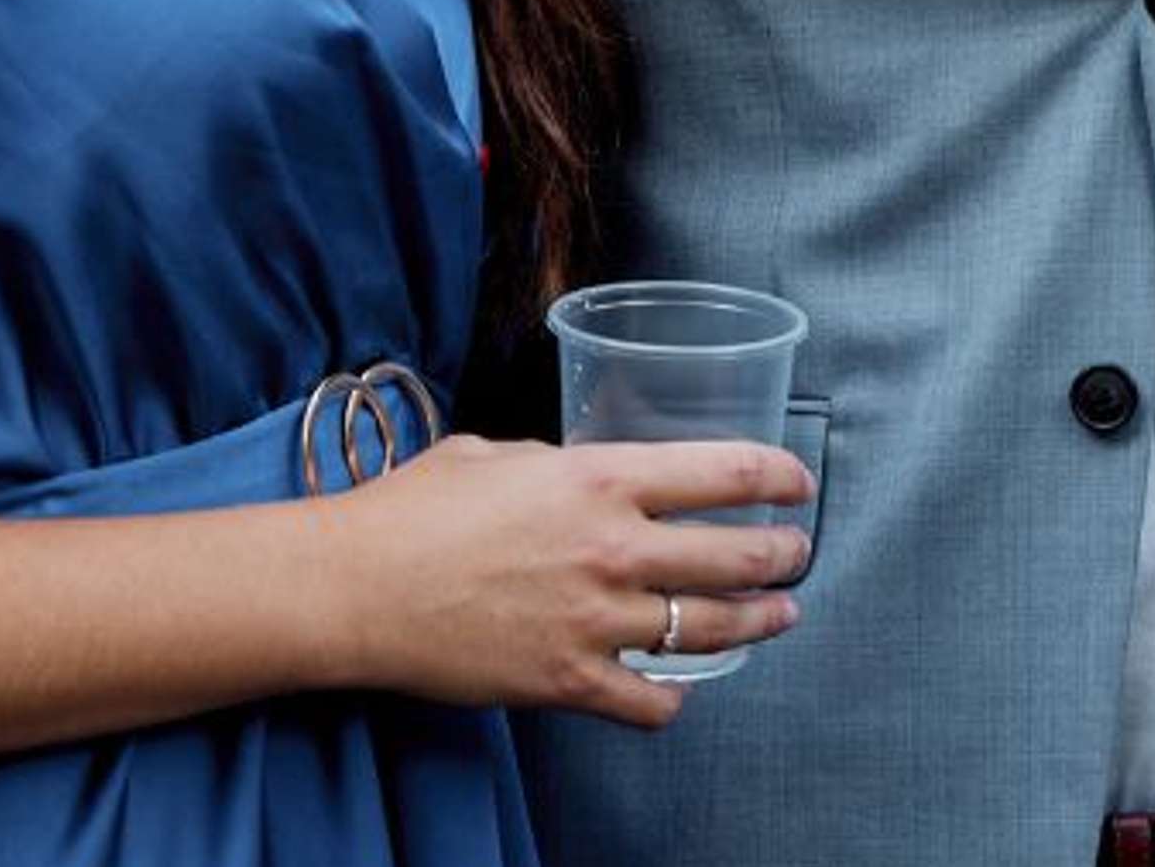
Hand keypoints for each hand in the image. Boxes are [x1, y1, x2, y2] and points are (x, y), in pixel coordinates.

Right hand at [320, 433, 815, 727]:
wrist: (356, 587)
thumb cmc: (415, 508)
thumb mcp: (499, 454)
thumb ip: (559, 466)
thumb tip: (585, 477)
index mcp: (601, 477)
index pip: (725, 472)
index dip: (778, 477)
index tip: (798, 484)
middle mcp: (613, 547)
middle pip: (735, 555)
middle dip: (782, 555)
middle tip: (797, 554)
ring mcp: (594, 619)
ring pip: (709, 626)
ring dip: (757, 621)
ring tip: (780, 615)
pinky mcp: (566, 680)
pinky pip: (647, 700)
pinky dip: (671, 699)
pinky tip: (680, 691)